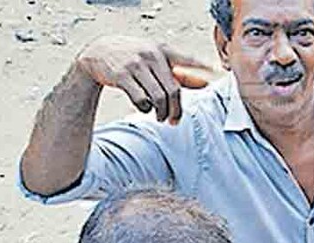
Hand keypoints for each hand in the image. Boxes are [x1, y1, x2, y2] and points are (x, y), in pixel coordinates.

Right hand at [74, 35, 217, 123]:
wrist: (97, 53)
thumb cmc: (133, 59)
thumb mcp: (154, 59)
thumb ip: (178, 72)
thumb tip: (205, 84)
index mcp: (163, 50)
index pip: (188, 59)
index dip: (203, 68)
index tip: (217, 75)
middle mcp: (151, 55)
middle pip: (174, 90)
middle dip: (176, 110)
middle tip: (174, 121)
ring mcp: (136, 65)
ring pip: (159, 97)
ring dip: (162, 113)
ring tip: (160, 117)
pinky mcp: (122, 76)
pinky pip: (141, 100)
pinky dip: (145, 109)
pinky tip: (144, 108)